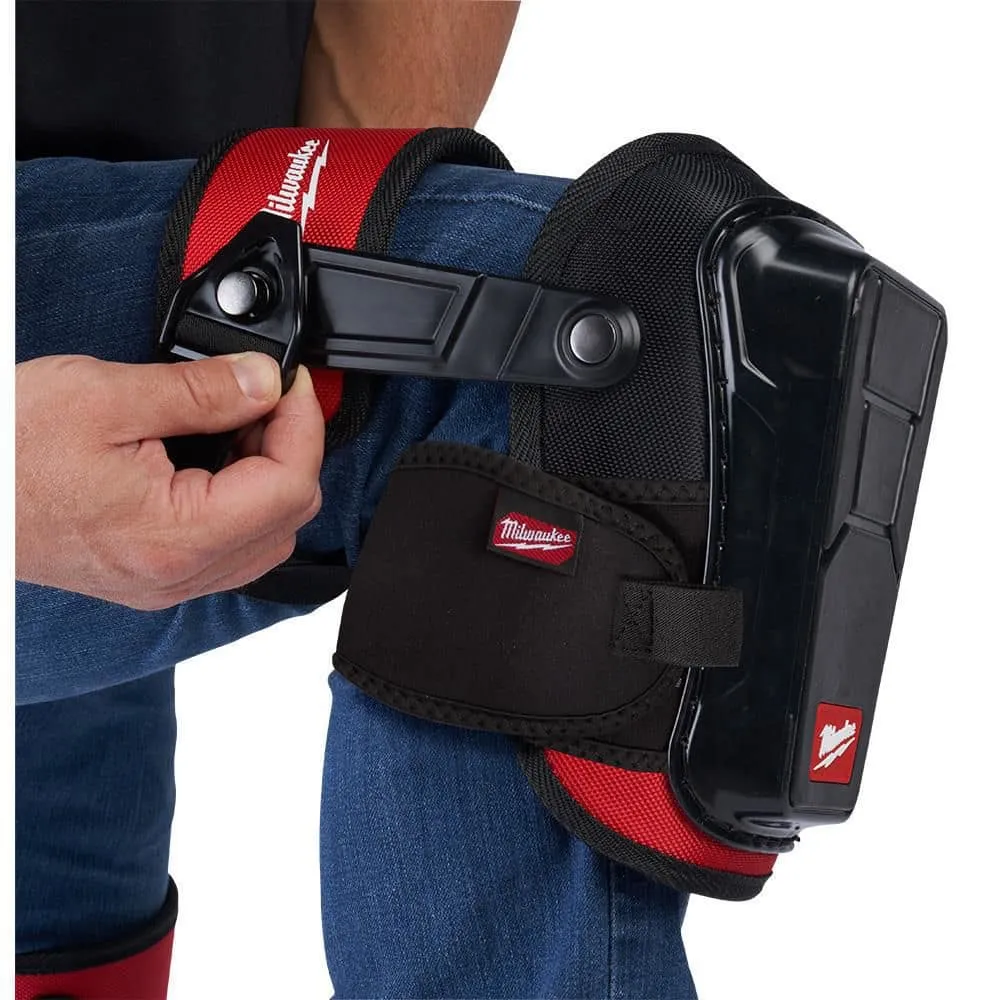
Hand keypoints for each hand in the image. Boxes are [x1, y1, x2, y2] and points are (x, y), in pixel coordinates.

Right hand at [16, 353, 324, 608]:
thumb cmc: (5, 450)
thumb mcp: (104, 397)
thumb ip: (201, 391)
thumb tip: (264, 382)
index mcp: (177, 534)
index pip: (290, 486)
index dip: (305, 424)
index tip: (293, 383)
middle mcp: (178, 573)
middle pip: (288, 516)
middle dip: (291, 448)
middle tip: (266, 397)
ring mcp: (166, 581)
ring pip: (265, 537)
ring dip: (269, 477)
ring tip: (238, 423)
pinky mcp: (152, 575)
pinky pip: (229, 549)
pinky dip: (241, 501)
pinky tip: (215, 460)